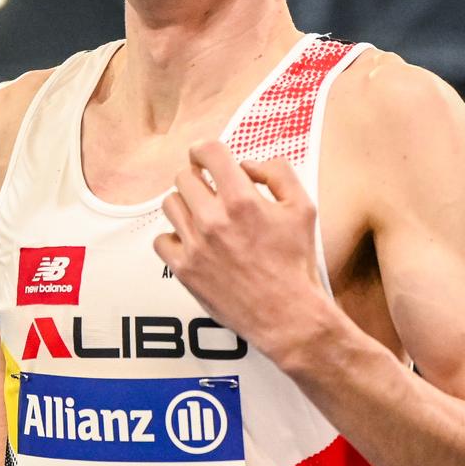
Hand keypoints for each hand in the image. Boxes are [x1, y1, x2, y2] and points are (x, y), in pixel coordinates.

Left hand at [156, 141, 341, 364]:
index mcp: (242, 200)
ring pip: (170, 204)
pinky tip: (193, 242)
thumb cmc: (296, 263)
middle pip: (184, 177)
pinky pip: (161, 240)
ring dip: (185, 205)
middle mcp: (214, 220)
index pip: (207, 152)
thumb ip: (277, 173)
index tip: (204, 155)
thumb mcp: (303, 208)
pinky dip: (174, 238)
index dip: (204, 149)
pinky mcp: (184, 270)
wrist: (288, 316)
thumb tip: (247, 164)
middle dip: (197, 179)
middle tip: (209, 190)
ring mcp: (195, 245)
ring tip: (202, 216)